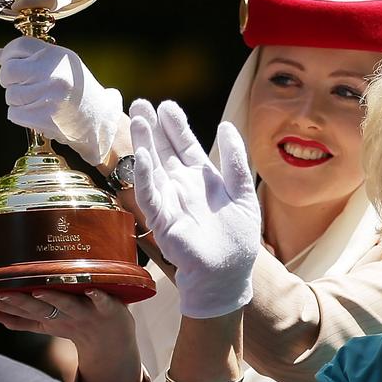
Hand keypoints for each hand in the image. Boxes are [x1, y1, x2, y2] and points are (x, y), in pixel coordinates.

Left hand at [0, 37, 123, 165]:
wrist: (100, 122)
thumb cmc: (79, 92)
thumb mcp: (62, 66)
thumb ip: (30, 58)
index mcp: (57, 55)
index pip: (18, 46)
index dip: (9, 56)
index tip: (14, 65)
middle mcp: (52, 72)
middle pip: (8, 71)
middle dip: (10, 81)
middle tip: (25, 88)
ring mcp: (48, 95)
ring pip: (10, 95)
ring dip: (18, 102)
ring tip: (37, 103)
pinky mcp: (43, 116)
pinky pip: (14, 113)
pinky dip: (21, 116)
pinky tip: (37, 115)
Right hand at [130, 99, 260, 318]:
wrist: (228, 278)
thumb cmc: (237, 242)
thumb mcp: (243, 194)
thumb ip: (236, 161)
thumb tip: (227, 125)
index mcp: (201, 180)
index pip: (185, 147)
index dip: (175, 126)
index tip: (166, 106)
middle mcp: (182, 188)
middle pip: (163, 152)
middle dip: (152, 129)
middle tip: (140, 103)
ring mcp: (170, 204)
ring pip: (152, 169)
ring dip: (144, 144)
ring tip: (137, 119)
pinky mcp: (164, 222)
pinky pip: (151, 197)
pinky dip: (146, 178)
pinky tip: (143, 157)